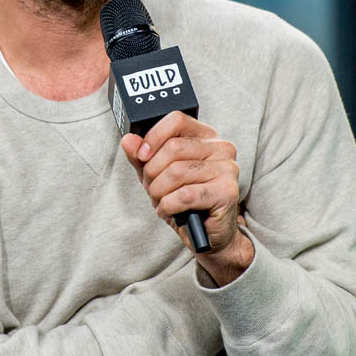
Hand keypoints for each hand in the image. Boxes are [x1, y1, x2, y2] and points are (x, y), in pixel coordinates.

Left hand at [121, 111, 253, 284]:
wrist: (208, 234)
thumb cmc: (185, 202)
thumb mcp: (158, 175)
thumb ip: (142, 157)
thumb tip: (128, 140)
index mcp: (206, 136)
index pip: (176, 120)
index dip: (154, 137)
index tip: (143, 156)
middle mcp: (221, 148)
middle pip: (173, 148)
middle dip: (153, 172)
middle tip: (153, 188)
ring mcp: (227, 169)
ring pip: (176, 172)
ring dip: (159, 192)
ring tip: (162, 201)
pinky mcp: (226, 192)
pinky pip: (185, 195)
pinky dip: (169, 206)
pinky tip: (170, 211)